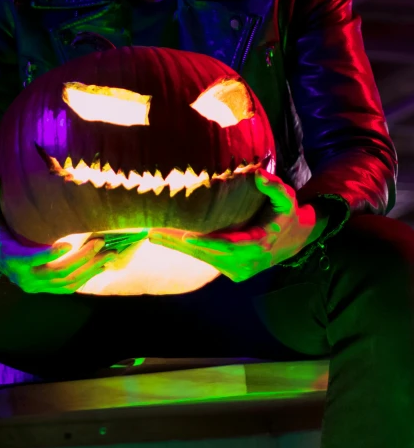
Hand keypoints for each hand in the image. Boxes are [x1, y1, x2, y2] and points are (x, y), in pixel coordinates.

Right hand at [0, 176, 118, 293]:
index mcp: (9, 257)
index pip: (29, 259)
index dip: (48, 254)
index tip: (69, 244)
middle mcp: (22, 276)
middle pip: (55, 272)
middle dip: (80, 258)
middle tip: (100, 241)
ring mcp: (34, 285)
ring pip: (65, 282)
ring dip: (89, 269)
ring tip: (109, 254)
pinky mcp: (43, 288)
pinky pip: (67, 288)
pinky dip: (85, 278)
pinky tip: (102, 266)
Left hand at [148, 169, 327, 282]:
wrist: (294, 239)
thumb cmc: (284, 213)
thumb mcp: (286, 197)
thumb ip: (274, 187)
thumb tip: (258, 174)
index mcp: (260, 243)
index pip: (230, 246)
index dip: (208, 243)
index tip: (186, 236)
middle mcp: (248, 262)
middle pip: (209, 254)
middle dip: (181, 244)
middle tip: (154, 233)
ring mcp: (240, 271)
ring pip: (205, 259)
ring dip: (179, 248)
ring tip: (153, 235)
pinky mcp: (233, 272)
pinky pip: (208, 260)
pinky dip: (188, 250)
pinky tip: (167, 240)